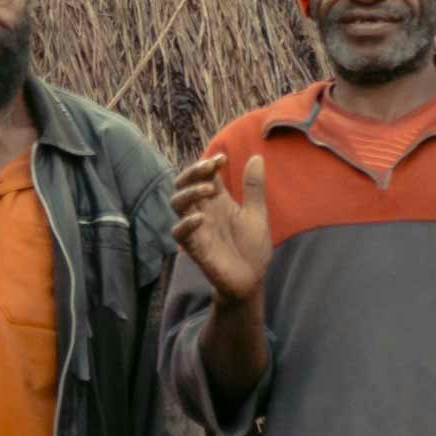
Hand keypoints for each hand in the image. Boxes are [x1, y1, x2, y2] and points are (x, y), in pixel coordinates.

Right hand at [168, 148, 270, 306]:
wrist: (252, 279)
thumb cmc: (252, 246)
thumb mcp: (256, 213)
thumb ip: (253, 187)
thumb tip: (258, 156)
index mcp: (218, 200)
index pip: (204, 175)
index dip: (208, 164)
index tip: (222, 159)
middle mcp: (203, 210)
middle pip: (184, 184)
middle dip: (193, 172)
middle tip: (210, 168)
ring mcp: (197, 228)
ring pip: (177, 204)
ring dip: (189, 193)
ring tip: (209, 190)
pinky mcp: (194, 247)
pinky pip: (179, 233)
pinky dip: (186, 223)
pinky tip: (200, 218)